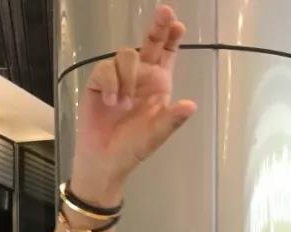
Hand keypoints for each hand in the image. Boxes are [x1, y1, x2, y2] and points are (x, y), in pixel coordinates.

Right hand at [70, 5, 196, 201]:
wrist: (104, 159)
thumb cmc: (133, 147)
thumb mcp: (156, 135)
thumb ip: (172, 120)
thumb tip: (191, 105)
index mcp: (158, 85)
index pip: (167, 55)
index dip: (171, 38)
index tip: (177, 24)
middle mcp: (140, 76)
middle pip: (148, 43)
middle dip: (157, 26)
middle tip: (165, 12)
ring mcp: (119, 77)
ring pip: (125, 56)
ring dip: (127, 76)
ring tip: (123, 103)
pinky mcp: (99, 80)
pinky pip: (105, 69)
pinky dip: (110, 84)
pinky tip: (111, 102)